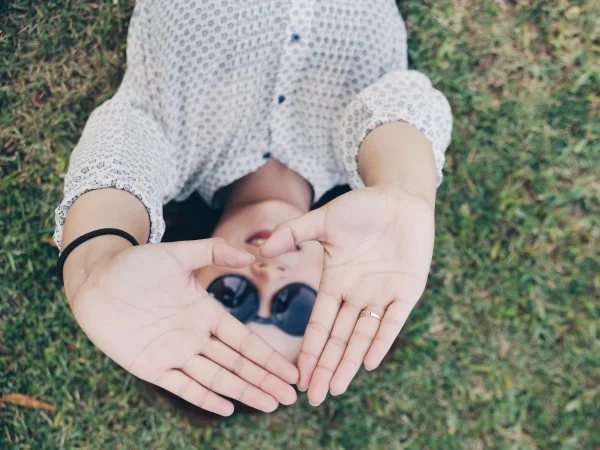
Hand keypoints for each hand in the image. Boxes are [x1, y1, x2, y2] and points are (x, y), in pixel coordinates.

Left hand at [67, 237, 298, 414]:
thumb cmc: (136, 264)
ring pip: (216, 377)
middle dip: (264, 380)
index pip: (244, 340)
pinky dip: (204, 397)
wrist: (95, 279)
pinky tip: (227, 407)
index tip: (290, 370)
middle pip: (237, 364)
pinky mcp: (150, 367)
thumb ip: (214, 251)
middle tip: (290, 397)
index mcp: (206, 313)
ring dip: (244, 390)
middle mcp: (195, 337)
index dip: (268, 357)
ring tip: (270, 404)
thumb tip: (251, 254)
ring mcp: (175, 353)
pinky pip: (182, 386)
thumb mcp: (178, 254)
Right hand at [259, 186, 433, 404]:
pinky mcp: (407, 290)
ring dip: (349, 362)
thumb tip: (261, 249)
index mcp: (335, 282)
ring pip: (363, 336)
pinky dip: (381, 340)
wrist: (399, 198)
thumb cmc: (361, 207)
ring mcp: (381, 294)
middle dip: (325, 367)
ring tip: (335, 388)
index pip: (319, 324)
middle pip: (338, 339)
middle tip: (314, 397)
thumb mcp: (323, 220)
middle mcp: (356, 294)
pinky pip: (393, 321)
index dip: (309, 349)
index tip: (297, 375)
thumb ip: (293, 233)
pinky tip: (368, 362)